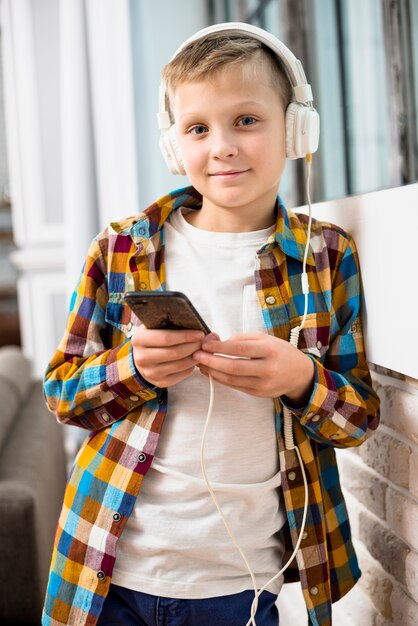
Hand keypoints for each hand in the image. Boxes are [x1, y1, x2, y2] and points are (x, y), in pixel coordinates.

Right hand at [131, 325, 213, 387]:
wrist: (143, 357)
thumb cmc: (154, 338)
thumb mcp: (156, 327)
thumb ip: (174, 325)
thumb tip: (201, 328)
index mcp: (139, 339)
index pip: (166, 338)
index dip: (186, 336)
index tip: (200, 333)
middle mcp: (142, 357)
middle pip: (175, 352)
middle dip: (193, 346)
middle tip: (204, 342)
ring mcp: (150, 372)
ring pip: (179, 365)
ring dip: (195, 357)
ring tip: (202, 350)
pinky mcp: (159, 382)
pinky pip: (181, 375)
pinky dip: (191, 367)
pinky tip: (195, 359)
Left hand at [192, 332, 314, 404]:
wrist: (299, 374)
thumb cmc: (279, 351)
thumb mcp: (264, 338)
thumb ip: (241, 339)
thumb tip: (217, 342)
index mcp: (270, 350)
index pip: (240, 349)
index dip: (219, 347)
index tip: (205, 344)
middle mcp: (268, 369)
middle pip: (233, 367)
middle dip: (211, 361)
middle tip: (196, 355)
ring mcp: (263, 384)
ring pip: (232, 380)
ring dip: (213, 372)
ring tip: (200, 364)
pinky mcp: (259, 394)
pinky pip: (236, 386)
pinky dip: (221, 380)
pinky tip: (211, 372)